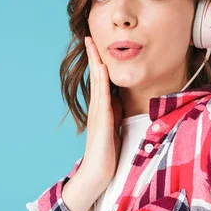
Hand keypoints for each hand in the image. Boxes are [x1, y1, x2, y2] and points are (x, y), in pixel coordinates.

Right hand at [81, 35, 123, 183]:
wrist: (98, 173)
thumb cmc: (108, 153)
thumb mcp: (115, 127)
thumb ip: (116, 113)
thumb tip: (121, 100)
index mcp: (102, 108)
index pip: (100, 80)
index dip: (99, 62)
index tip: (98, 46)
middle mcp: (97, 107)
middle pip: (96, 76)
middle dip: (93, 56)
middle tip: (89, 37)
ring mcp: (98, 112)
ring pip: (97, 81)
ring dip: (95, 61)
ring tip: (92, 44)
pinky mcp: (102, 119)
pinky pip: (102, 95)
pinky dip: (102, 79)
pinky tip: (103, 67)